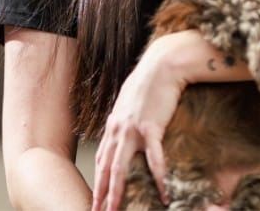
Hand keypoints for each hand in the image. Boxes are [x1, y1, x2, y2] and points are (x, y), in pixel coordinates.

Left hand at [92, 33, 187, 210]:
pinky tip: (163, 192)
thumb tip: (126, 130)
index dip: (98, 180)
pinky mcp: (150, 128)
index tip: (96, 197)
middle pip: (105, 169)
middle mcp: (117, 129)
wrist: (163, 64)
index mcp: (113, 124)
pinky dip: (158, 177)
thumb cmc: (150, 80)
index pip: (101, 158)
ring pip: (120, 169)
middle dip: (99, 194)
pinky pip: (154, 159)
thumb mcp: (130, 101)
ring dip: (116, 193)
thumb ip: (126, 118)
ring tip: (115, 210)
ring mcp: (132, 129)